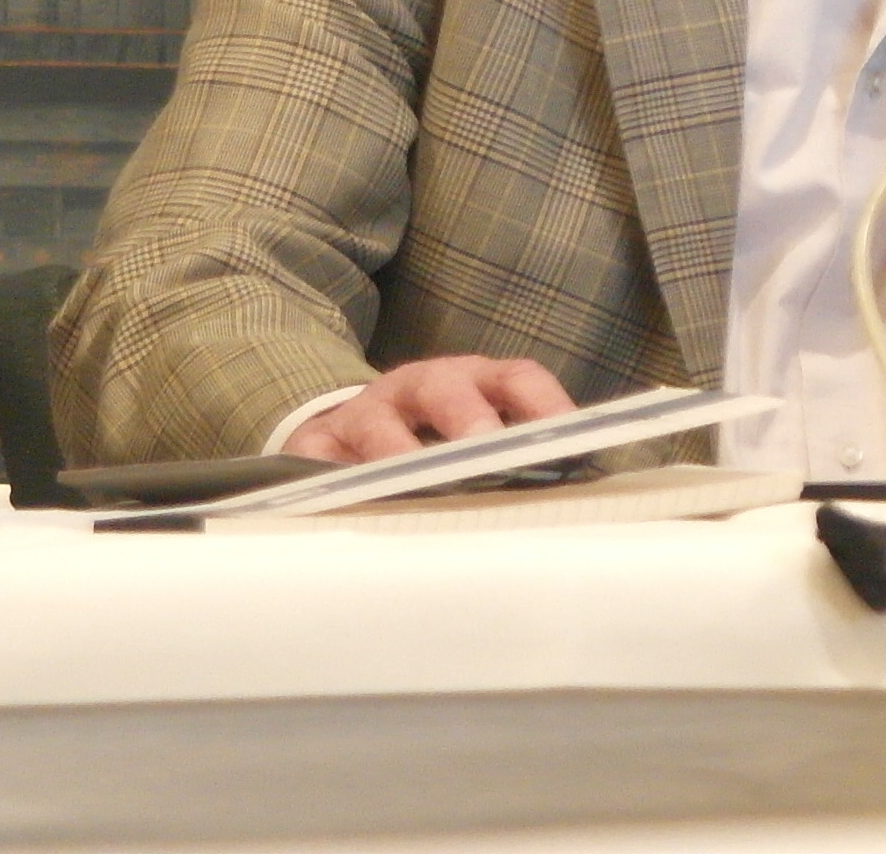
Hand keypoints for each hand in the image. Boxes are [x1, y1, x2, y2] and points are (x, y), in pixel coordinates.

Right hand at [282, 354, 574, 465]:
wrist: (341, 435)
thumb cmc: (423, 443)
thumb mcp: (468, 436)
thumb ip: (509, 454)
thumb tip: (568, 482)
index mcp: (471, 382)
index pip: (516, 378)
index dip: (544, 402)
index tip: (569, 437)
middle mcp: (419, 386)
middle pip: (447, 388)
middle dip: (468, 417)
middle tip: (486, 451)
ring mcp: (365, 413)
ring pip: (381, 425)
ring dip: (398, 454)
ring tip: (414, 486)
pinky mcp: (316, 445)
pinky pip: (321, 462)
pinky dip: (335, 483)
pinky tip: (350, 508)